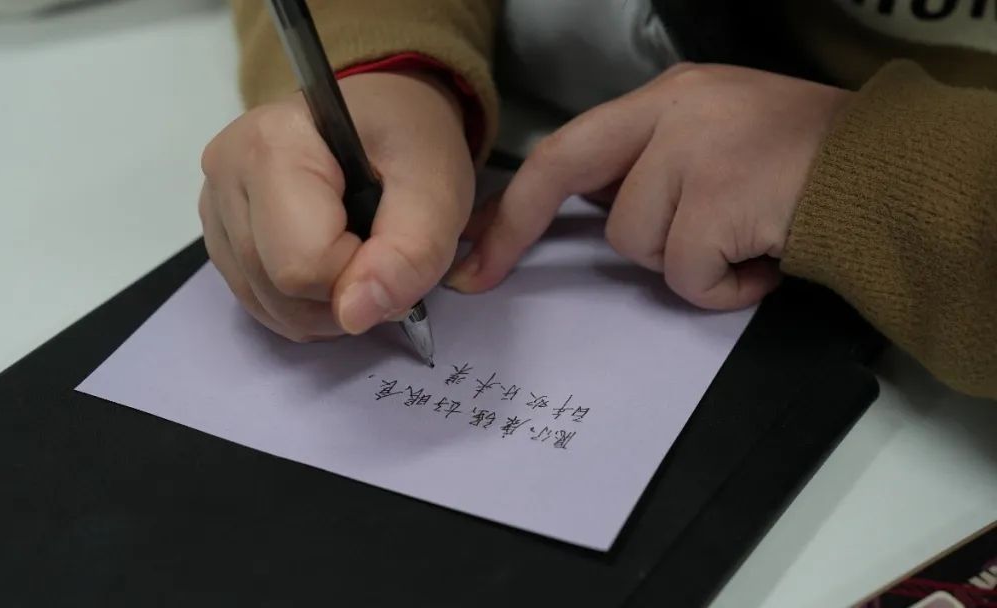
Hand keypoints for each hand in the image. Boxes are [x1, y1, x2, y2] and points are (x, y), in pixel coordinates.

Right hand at [199, 71, 473, 341]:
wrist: (387, 116)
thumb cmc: (410, 140)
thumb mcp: (438, 188)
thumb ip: (411, 252)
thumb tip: (355, 315)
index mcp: (270, 144)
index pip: (302, 265)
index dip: (358, 274)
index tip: (386, 236)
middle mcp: (225, 171)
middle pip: (277, 290)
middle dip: (342, 297)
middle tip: (378, 251)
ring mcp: (214, 203)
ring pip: (265, 304)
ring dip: (323, 306)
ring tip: (357, 254)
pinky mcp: (219, 230)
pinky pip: (256, 300)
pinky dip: (301, 303)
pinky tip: (328, 264)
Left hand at [448, 63, 850, 309]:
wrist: (890, 177)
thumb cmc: (805, 170)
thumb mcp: (717, 142)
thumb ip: (653, 167)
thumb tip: (590, 211)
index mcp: (669, 97)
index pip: (569, 145)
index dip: (516, 202)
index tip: (478, 247)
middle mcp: (676, 110)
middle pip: (565, 170)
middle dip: (517, 225)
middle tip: (482, 272)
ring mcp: (699, 149)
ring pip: (636, 240)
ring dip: (683, 262)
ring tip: (739, 242)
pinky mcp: (723, 196)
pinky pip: (685, 273)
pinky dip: (720, 288)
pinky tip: (759, 262)